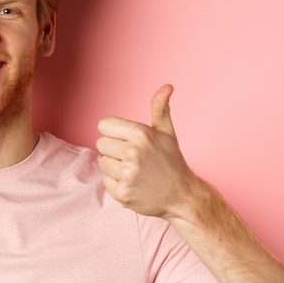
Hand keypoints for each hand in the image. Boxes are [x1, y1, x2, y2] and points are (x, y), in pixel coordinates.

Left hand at [96, 84, 197, 218]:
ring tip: (135, 171)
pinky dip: (117, 184)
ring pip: (102, 163)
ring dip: (115, 168)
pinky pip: (106, 182)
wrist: (183, 196)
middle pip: (101, 144)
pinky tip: (134, 184)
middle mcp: (133, 153)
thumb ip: (160, 108)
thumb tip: (167, 86)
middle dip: (115, 150)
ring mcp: (127, 174)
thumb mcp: (166, 132)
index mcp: (141, 134)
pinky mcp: (122, 193)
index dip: (115, 132)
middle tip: (134, 158)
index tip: (128, 140)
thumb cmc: (171, 161)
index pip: (104, 125)